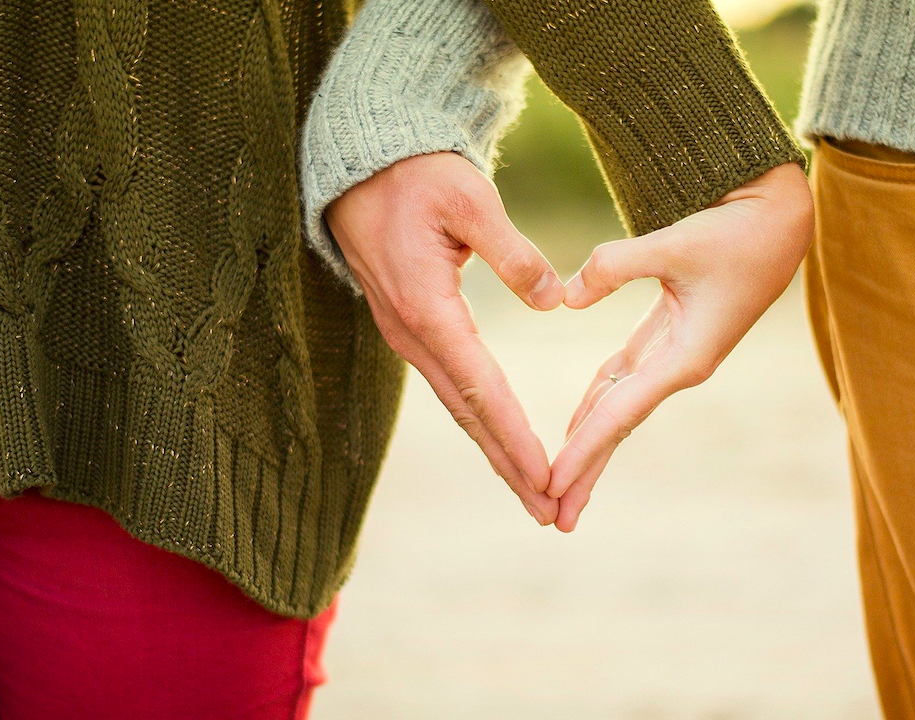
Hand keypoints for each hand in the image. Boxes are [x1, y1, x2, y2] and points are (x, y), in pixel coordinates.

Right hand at [324, 152, 564, 524]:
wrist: (360, 166)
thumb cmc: (416, 176)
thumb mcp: (469, 199)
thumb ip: (512, 252)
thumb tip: (554, 301)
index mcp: (428, 308)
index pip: (481, 387)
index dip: (515, 436)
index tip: (547, 476)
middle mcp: (412, 333)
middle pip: (468, 414)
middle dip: (509, 465)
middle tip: (549, 510)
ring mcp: (406, 334)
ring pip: (458, 406)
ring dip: (495, 450)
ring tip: (533, 490)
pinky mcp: (410, 327)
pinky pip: (450, 385)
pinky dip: (479, 419)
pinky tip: (500, 440)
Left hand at [548, 162, 814, 531]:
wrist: (778, 221)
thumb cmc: (736, 233)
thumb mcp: (675, 243)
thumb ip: (615, 266)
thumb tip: (565, 298)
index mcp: (685, 358)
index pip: (620, 414)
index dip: (583, 450)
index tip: (550, 484)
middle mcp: (679, 367)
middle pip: (618, 427)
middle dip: (586, 471)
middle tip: (552, 517)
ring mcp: (674, 356)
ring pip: (619, 408)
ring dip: (589, 445)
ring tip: (558, 485)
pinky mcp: (669, 337)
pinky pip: (623, 381)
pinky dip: (597, 403)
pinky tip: (576, 426)